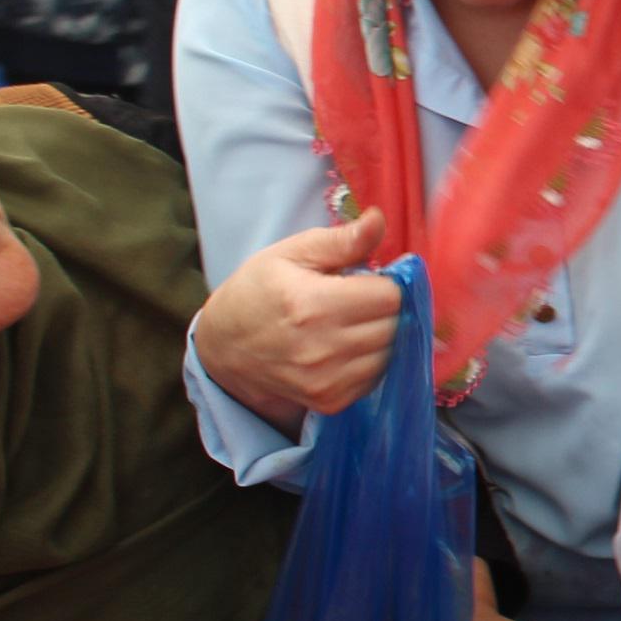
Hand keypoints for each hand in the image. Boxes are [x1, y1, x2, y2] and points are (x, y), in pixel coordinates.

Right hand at [194, 207, 400, 431]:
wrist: (223, 346)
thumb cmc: (258, 291)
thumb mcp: (291, 254)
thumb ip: (341, 240)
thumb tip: (378, 220)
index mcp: (313, 304)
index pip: (391, 296)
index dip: (387, 283)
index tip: (370, 279)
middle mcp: (322, 347)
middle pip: (396, 325)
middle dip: (386, 309)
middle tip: (360, 300)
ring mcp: (326, 380)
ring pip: (392, 353)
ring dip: (383, 335)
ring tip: (352, 322)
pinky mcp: (330, 400)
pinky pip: (377, 377)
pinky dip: (372, 360)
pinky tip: (348, 346)